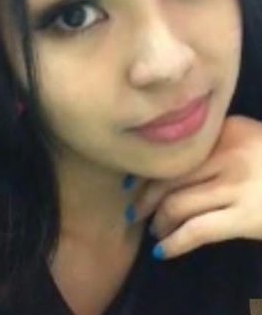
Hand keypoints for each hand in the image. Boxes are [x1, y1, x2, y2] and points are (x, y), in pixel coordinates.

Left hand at [130, 116, 261, 258]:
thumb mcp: (249, 139)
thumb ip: (217, 142)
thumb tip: (173, 161)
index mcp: (227, 131)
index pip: (177, 153)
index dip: (149, 171)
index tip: (133, 183)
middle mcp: (228, 154)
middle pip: (170, 177)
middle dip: (146, 198)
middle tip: (135, 211)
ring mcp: (238, 186)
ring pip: (178, 204)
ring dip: (159, 222)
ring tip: (155, 230)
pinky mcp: (246, 218)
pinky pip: (197, 231)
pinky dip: (175, 243)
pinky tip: (164, 251)